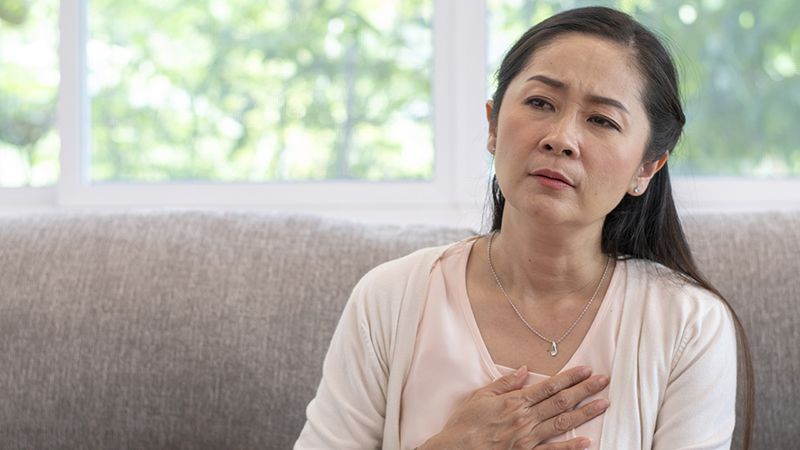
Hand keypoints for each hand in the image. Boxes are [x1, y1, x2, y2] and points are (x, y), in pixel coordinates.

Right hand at [418, 365, 608, 449]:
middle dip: (585, 390)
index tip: (587, 370)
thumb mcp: (480, 396)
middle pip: (561, 401)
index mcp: (514, 401)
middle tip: (604, 382)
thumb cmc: (465, 424)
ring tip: (603, 404)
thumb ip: (505, 383)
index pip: (549, 386)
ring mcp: (527, 439)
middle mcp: (525, 419)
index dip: (570, 377)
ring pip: (562, 423)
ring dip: (585, 413)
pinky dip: (571, 447)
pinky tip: (587, 441)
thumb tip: (525, 370)